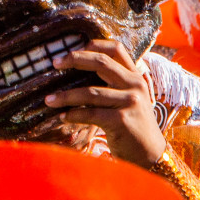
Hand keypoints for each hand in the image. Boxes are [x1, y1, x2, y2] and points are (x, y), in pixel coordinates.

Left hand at [44, 38, 166, 168]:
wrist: (150, 154)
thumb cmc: (132, 125)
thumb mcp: (128, 99)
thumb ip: (113, 84)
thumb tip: (76, 72)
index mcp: (135, 76)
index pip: (116, 48)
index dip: (93, 45)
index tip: (71, 51)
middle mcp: (135, 85)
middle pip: (101, 62)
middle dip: (75, 60)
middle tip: (54, 63)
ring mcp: (130, 102)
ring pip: (90, 92)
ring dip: (66, 96)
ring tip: (49, 100)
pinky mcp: (122, 120)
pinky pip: (90, 113)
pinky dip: (73, 114)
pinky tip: (63, 117)